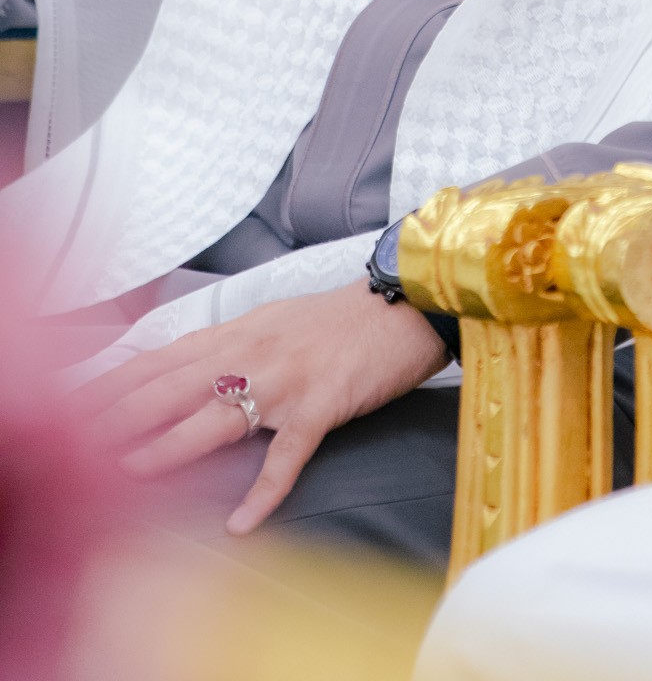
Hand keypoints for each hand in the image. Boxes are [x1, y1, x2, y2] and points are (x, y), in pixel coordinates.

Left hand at [79, 280, 448, 533]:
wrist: (404, 303)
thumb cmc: (338, 319)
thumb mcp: (272, 319)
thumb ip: (228, 345)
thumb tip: (180, 369)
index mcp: (238, 332)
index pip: (159, 359)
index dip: (112, 384)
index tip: (72, 407)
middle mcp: (253, 352)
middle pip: (171, 387)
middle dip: (117, 417)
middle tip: (74, 445)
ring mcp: (287, 379)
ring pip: (215, 416)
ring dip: (166, 447)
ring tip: (125, 475)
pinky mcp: (324, 404)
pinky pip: (288, 453)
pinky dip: (264, 491)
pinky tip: (241, 522)